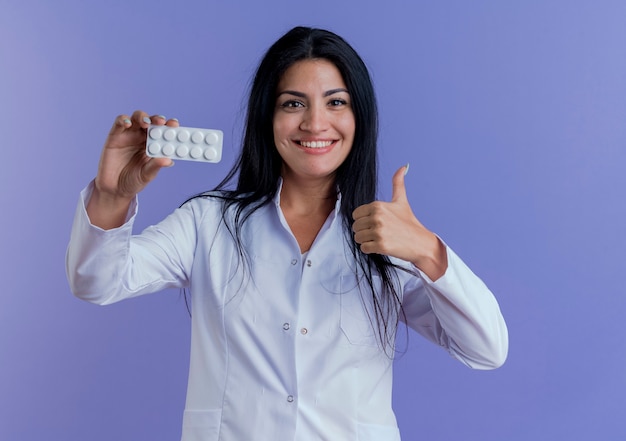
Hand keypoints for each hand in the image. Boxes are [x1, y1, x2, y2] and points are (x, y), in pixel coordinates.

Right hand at [87, 111, 178, 228]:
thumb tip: (169, 160)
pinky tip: (128, 124)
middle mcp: (142, 137)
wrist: (115, 189)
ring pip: (137, 118)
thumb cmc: (134, 181)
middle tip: (162, 122)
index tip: (175, 125)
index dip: (169, 126)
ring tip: (146, 123)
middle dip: (157, 119)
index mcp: (154, 145)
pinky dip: (124, 120)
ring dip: (142, 117)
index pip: (163, 131)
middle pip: (151, 121)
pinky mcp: (115, 136)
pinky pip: (119, 123)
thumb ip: (156, 166)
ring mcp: (129, 135)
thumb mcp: (147, 175)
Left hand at [351, 165, 447, 279]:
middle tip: (380, 233)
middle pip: (355, 226)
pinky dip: (370, 249)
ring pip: (357, 238)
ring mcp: (379, 232)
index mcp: (378, 206)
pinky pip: (363, 248)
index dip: (364, 220)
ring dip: (366, 241)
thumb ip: (398, 183)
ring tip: (380, 239)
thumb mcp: (401, 201)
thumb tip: (403, 166)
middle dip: (364, 231)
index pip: (356, 214)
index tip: (376, 223)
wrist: (421, 243)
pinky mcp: (381, 245)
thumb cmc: (410, 222)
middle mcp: (377, 217)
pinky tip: (381, 246)